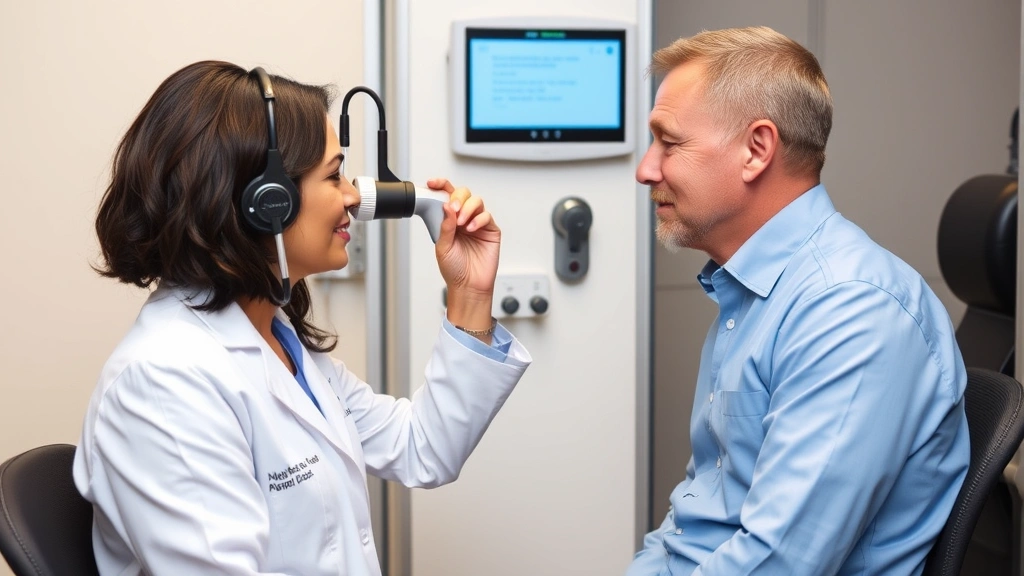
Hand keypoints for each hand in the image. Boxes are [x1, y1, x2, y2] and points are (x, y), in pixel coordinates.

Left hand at [428, 178, 499, 331]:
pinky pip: (487, 216)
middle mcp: (463, 219)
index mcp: (449, 220)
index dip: (440, 186)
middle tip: (454, 209)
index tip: (432, 183)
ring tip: (462, 223)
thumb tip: (447, 205)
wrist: (468, 285)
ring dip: (468, 208)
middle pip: (464, 193)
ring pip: (476, 201)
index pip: (446, 197)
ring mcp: (478, 224)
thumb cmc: (454, 269)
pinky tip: (471, 229)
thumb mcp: (442, 247)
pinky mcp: (490, 231)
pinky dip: (479, 220)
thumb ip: (444, 225)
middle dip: (458, 198)